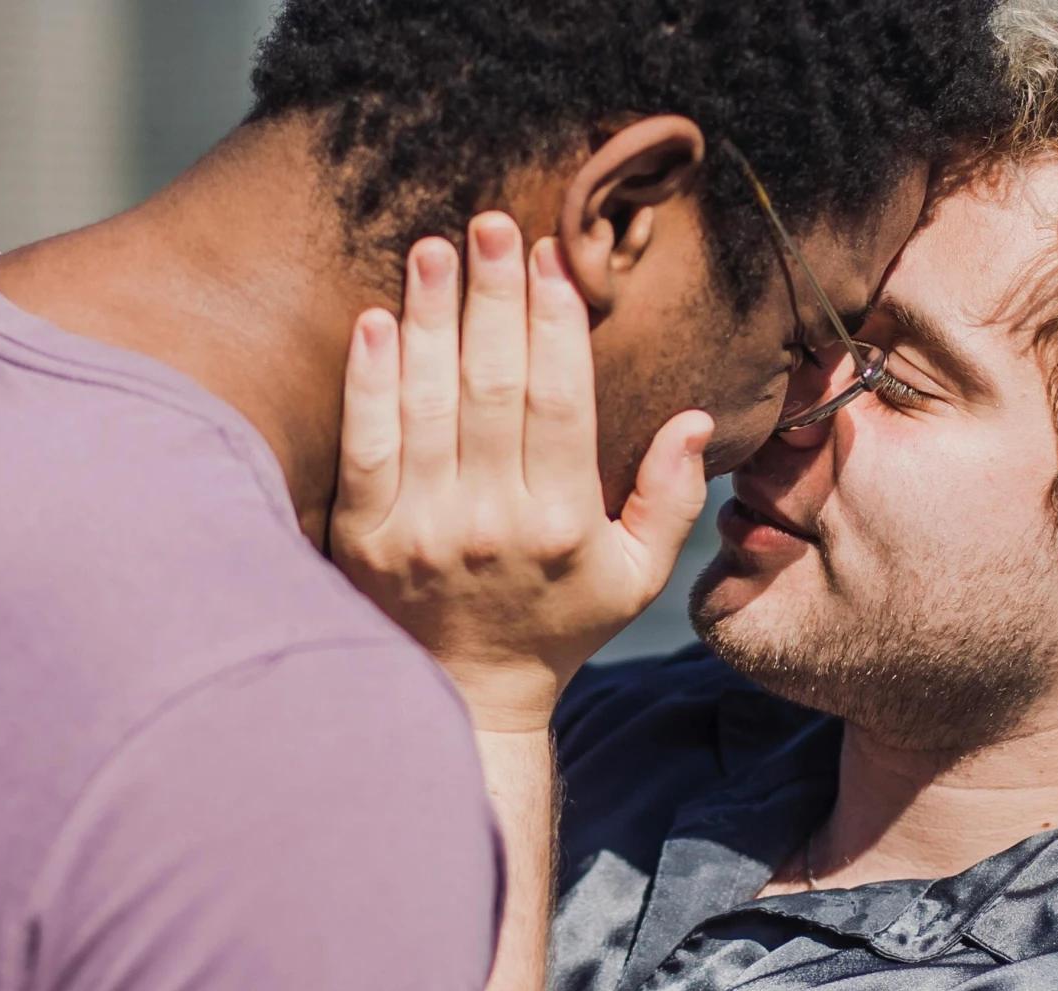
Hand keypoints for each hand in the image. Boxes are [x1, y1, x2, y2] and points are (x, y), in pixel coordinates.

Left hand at [329, 213, 714, 733]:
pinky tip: (373, 321)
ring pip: (426, 403)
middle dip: (491, 296)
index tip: (549, 256)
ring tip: (431, 248)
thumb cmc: (555, 628)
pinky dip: (368, 380)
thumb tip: (694, 420)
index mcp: (562, 525)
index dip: (552, 322)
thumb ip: (670, 500)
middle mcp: (491, 524)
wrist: (463, 701)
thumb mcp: (634, 579)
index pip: (559, 402)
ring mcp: (421, 531)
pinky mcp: (363, 540)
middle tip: (488, 221)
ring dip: (428, 317)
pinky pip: (365, 446)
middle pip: (492, 387)